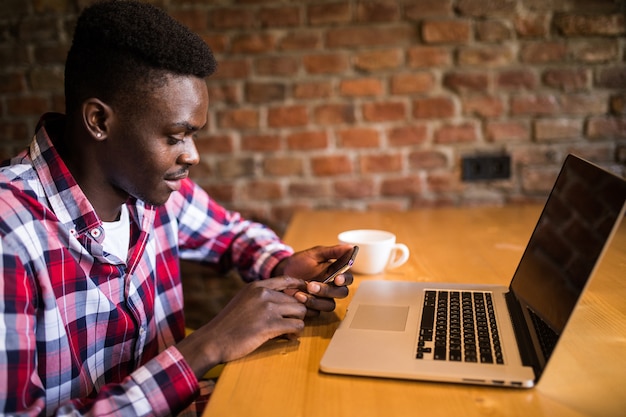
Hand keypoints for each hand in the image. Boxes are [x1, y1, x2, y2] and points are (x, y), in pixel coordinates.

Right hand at [177, 276, 307, 378]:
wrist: (213, 341)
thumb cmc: (228, 325)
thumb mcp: (243, 302)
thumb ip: (262, 298)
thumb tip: (288, 302)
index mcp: (256, 286)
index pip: (286, 279)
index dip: (299, 285)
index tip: (306, 292)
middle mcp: (263, 293)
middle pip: (296, 299)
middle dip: (297, 312)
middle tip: (292, 323)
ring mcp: (267, 308)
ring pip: (300, 311)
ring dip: (297, 322)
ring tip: (289, 332)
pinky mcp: (270, 325)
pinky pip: (297, 325)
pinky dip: (295, 333)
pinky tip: (287, 337)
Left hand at [274, 245, 354, 316]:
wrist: (282, 272)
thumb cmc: (300, 262)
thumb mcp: (314, 254)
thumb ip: (333, 251)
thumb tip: (351, 247)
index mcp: (335, 274)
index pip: (348, 279)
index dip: (345, 280)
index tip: (337, 278)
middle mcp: (332, 288)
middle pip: (341, 294)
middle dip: (327, 290)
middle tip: (311, 285)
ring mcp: (323, 299)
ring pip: (329, 305)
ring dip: (316, 300)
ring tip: (300, 293)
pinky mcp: (313, 308)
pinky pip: (316, 313)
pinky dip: (307, 307)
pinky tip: (296, 298)